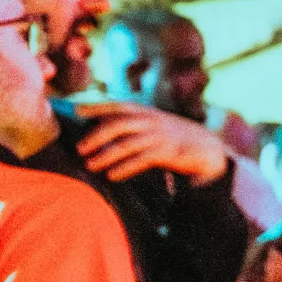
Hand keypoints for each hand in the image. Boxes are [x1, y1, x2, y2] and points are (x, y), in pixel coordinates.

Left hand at [71, 101, 230, 184]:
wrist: (205, 146)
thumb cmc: (169, 135)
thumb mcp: (150, 124)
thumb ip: (127, 123)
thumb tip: (95, 124)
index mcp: (145, 112)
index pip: (117, 106)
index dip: (97, 106)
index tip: (76, 111)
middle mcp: (151, 120)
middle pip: (119, 124)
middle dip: (97, 135)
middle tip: (79, 149)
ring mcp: (160, 136)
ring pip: (128, 144)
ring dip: (106, 155)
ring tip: (90, 165)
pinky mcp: (168, 152)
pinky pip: (142, 160)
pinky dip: (125, 167)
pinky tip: (112, 175)